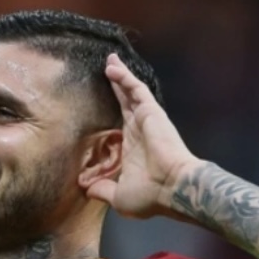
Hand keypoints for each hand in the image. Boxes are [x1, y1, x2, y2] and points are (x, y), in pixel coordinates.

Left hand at [85, 54, 201, 218]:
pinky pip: (135, 89)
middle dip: (116, 88)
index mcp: (131, 149)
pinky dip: (124, 77)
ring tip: (109, 61)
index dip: (110, 114)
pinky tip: (112, 66)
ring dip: (119, 77)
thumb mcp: (118, 197)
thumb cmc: (150, 195)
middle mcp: (138, 131)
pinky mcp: (150, 111)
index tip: (98, 107)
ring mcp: (145, 120)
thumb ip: (102, 190)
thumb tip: (86, 189)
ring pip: (130, 92)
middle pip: (124, 103)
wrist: (172, 188)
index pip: (119, 125)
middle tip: (107, 72)